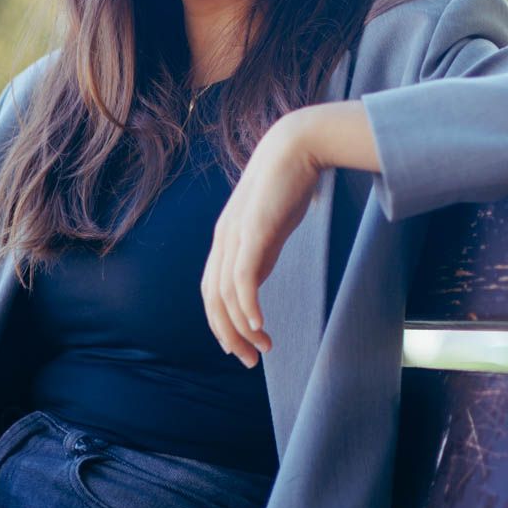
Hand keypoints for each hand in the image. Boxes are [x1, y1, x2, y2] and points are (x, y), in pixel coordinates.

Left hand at [200, 114, 323, 368]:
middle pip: (213, 299)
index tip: (241, 345)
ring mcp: (236, 236)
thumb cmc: (286, 183)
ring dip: (241, 328)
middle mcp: (224, 240)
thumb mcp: (269, 224)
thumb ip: (261, 248)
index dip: (221, 322)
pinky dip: (247, 307)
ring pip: (226, 295)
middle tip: (247, 361)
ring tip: (261, 350)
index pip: (212, 291)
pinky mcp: (254, 232)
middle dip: (227, 335)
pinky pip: (243, 279)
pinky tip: (259, 326)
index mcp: (226, 239)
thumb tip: (260, 273)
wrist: (295, 146)